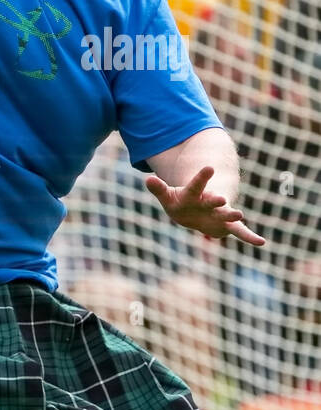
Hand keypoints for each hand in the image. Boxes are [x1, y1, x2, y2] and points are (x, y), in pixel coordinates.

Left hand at [144, 165, 265, 245]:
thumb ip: (159, 189)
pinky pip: (239, 232)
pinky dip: (249, 237)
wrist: (195, 211)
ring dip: (231, 215)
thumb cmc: (180, 201)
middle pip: (212, 201)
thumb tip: (147, 179)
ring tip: (240, 214)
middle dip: (216, 200)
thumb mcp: (167, 196)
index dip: (201, 177)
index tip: (209, 167)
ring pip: (226, 215)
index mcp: (194, 194)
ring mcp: (219, 213)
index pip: (196, 185)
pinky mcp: (225, 226)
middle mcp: (209, 202)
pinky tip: (262, 242)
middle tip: (221, 198)